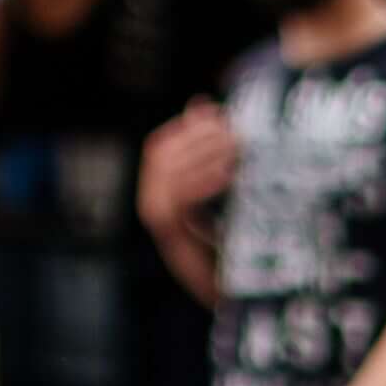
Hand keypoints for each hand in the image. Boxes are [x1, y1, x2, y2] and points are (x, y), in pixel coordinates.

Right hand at [137, 100, 237, 227]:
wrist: (224, 282)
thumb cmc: (223, 233)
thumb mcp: (218, 184)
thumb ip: (208, 148)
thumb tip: (201, 103)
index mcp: (156, 187)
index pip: (160, 145)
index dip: (188, 128)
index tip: (220, 118)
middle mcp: (148, 200)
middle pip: (162, 155)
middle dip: (199, 139)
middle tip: (235, 133)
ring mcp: (154, 216)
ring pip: (169, 172)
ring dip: (205, 155)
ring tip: (237, 149)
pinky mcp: (167, 231)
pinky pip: (180, 199)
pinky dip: (203, 182)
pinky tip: (228, 174)